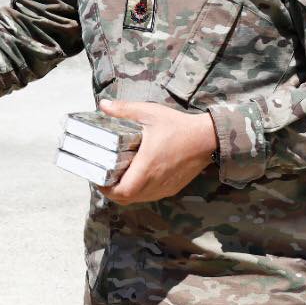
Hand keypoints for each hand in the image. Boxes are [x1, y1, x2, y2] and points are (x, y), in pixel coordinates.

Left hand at [98, 100, 215, 204]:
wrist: (207, 138)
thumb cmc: (178, 126)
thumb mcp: (149, 113)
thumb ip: (124, 109)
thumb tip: (103, 105)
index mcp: (147, 166)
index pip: (123, 191)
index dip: (106, 189)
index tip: (97, 178)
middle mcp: (156, 181)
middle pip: (127, 199)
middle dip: (112, 191)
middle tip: (103, 177)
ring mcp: (165, 187)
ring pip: (139, 199)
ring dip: (125, 192)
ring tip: (116, 177)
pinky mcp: (172, 188)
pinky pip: (151, 196)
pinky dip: (139, 191)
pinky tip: (135, 177)